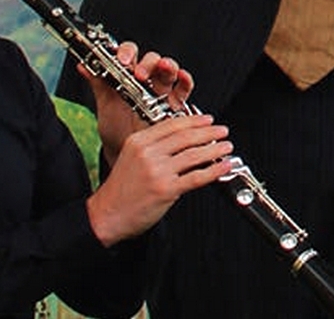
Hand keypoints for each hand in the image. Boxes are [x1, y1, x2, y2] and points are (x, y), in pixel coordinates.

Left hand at [85, 40, 194, 163]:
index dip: (127, 53)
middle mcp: (147, 81)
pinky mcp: (175, 105)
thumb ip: (98, 84)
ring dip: (168, 66)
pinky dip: (186, 81)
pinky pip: (184, 89)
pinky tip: (182, 77)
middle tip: (140, 73)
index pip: (131, 54)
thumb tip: (83, 66)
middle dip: (148, 62)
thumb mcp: (105, 105)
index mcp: (128, 76)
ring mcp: (162, 91)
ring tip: (164, 67)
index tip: (122, 60)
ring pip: (169, 70)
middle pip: (152, 60)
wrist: (124, 154)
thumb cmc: (116, 130)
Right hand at [85, 113, 231, 246]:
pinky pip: (197, 177)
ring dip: (215, 149)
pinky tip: (224, 166)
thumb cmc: (120, 189)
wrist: (106, 215)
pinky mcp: (166, 189)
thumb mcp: (130, 157)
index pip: (172, 125)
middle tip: (222, 130)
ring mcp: (157, 171)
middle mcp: (148, 154)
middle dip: (209, 132)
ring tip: (227, 146)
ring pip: (194, 155)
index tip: (208, 119)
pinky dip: (215, 170)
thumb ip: (152, 146)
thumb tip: (182, 137)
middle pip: (186, 137)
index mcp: (138, 142)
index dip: (195, 121)